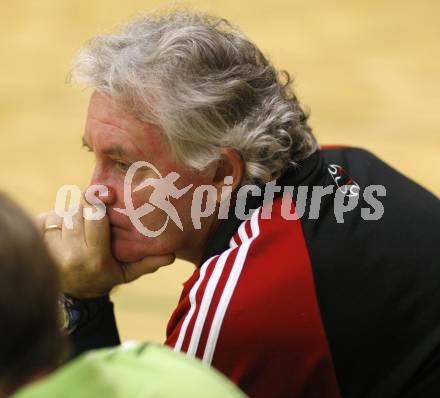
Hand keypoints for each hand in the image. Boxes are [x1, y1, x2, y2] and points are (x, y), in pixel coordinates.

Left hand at [35, 203, 174, 298]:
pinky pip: (48, 217)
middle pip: (79, 211)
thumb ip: (147, 263)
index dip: (100, 201)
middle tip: (95, 217)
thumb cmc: (103, 278)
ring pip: (64, 213)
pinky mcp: (37, 242)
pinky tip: (64, 232)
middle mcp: (70, 255)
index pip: (95, 215)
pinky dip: (57, 219)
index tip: (106, 196)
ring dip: (73, 215)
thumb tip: (172, 255)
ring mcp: (50, 249)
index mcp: (94, 258)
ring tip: (81, 228)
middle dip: (88, 209)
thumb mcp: (127, 273)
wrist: (70, 294)